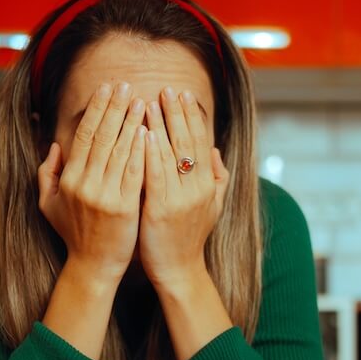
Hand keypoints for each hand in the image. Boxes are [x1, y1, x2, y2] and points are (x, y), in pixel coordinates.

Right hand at [37, 81, 146, 283]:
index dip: (96, 110)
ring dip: (131, 122)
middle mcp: (85, 184)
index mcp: (69, 179)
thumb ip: (48, 173)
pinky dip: (141, 150)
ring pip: (119, 151)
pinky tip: (149, 132)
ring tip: (141, 100)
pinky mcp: (124, 207)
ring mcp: (105, 196)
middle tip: (126, 85)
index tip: (106, 89)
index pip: (84, 135)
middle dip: (115, 107)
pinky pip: (134, 172)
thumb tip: (54, 146)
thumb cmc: (74, 233)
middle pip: (102, 137)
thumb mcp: (49, 204)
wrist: (93, 265)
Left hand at [139, 86, 228, 291]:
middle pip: (187, 141)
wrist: (179, 270)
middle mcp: (198, 188)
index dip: (192, 117)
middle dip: (176, 113)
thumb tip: (215, 151)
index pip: (200, 141)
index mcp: (208, 184)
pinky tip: (144, 133)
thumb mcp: (211, 207)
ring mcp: (180, 198)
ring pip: (171, 153)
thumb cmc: (189, 238)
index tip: (183, 95)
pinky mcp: (160, 209)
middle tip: (167, 89)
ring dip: (160, 125)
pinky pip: (155, 174)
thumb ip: (217, 178)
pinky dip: (151, 152)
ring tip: (149, 102)